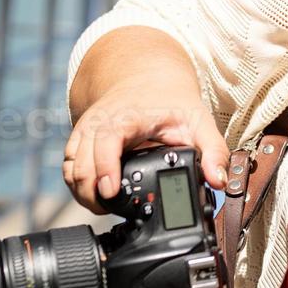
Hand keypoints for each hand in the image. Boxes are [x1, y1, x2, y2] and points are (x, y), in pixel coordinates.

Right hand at [62, 74, 229, 214]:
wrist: (147, 78)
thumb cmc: (170, 101)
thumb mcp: (198, 121)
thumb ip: (213, 150)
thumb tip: (218, 180)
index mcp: (125, 116)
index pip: (105, 141)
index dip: (104, 168)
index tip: (111, 192)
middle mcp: (98, 123)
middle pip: (81, 161)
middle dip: (91, 191)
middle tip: (111, 209)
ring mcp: (86, 131)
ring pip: (70, 167)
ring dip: (82, 191)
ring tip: (105, 207)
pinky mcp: (80, 140)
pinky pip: (69, 166)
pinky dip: (78, 184)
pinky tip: (96, 196)